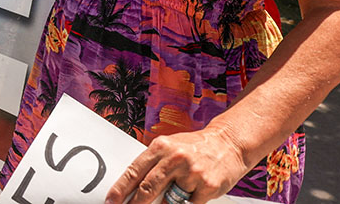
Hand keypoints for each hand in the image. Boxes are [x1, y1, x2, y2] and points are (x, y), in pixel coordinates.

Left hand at [105, 126, 249, 203]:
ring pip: (168, 200)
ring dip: (166, 202)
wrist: (228, 143)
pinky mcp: (206, 187)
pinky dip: (187, 203)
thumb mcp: (170, 148)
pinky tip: (192, 192)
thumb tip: (133, 187)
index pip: (134, 171)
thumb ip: (154, 164)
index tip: (111, 201)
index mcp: (160, 147)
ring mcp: (191, 173)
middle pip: (147, 188)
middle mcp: (174, 158)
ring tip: (175, 192)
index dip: (120, 189)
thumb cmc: (195, 147)